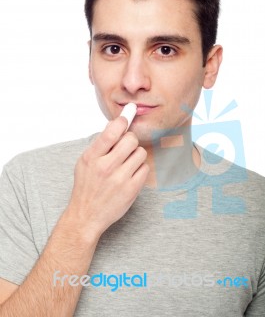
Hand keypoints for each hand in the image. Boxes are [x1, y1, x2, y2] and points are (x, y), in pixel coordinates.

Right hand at [68, 116, 148, 237]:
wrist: (86, 215)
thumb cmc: (86, 186)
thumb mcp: (85, 161)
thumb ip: (100, 144)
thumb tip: (116, 123)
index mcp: (92, 157)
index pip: (112, 132)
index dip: (122, 121)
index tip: (127, 116)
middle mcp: (106, 167)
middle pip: (131, 140)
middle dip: (130, 140)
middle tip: (125, 147)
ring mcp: (120, 179)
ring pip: (140, 153)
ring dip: (136, 155)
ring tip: (127, 162)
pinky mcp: (132, 190)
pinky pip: (145, 168)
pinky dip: (139, 169)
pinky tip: (130, 174)